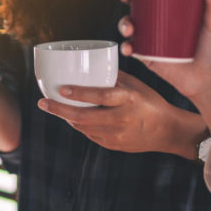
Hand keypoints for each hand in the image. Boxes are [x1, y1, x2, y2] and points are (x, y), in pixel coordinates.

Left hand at [37, 71, 206, 157]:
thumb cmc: (150, 102)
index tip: (61, 89)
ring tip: (53, 108)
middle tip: (42, 103)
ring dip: (67, 117)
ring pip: (84, 127)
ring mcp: (117, 135)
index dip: (80, 94)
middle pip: (85, 117)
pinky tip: (73, 118)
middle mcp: (122, 118)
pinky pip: (90, 135)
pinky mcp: (114, 145)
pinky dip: (80, 126)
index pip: (101, 96)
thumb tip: (91, 65)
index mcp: (129, 99)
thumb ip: (114, 77)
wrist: (168, 132)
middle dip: (59, 110)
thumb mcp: (136, 85)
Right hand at [117, 0, 210, 99]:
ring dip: (123, 22)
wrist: (206, 79)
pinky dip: (126, 46)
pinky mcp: (146, 55)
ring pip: (128, 24)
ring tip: (130, 26)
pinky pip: (130, 48)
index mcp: (169, 7)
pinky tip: (129, 47)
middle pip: (134, 2)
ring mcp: (149, 37)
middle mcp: (156, 20)